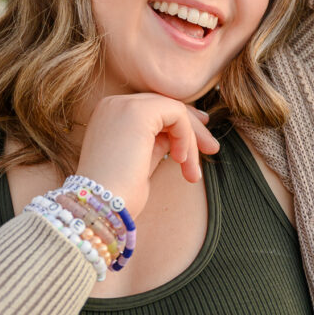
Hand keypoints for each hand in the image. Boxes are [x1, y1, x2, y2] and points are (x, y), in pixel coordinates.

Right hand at [75, 95, 219, 219]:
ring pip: (174, 109)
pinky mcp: (137, 112)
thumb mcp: (141, 163)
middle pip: (165, 105)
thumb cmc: (117, 197)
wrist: (101, 209)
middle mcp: (113, 104)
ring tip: (192, 172)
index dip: (180, 123)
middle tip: (212, 149)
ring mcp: (123, 105)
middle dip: (192, 128)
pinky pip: (177, 114)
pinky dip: (186, 137)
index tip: (201, 141)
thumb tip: (179, 135)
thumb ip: (157, 143)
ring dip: (190, 139)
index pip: (153, 109)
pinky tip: (181, 161)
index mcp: (109, 116)